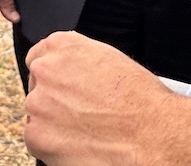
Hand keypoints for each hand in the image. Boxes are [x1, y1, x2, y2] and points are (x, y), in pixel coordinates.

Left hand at [24, 31, 190, 164]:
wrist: (153, 134)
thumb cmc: (141, 100)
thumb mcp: (110, 59)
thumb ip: (81, 61)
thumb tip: (72, 72)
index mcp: (63, 45)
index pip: (40, 57)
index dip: (56, 77)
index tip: (64, 88)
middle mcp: (45, 70)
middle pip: (39, 88)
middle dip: (55, 101)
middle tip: (83, 114)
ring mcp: (38, 102)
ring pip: (38, 115)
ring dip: (54, 123)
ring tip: (87, 131)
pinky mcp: (36, 135)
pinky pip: (38, 140)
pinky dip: (54, 145)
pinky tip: (81, 144)